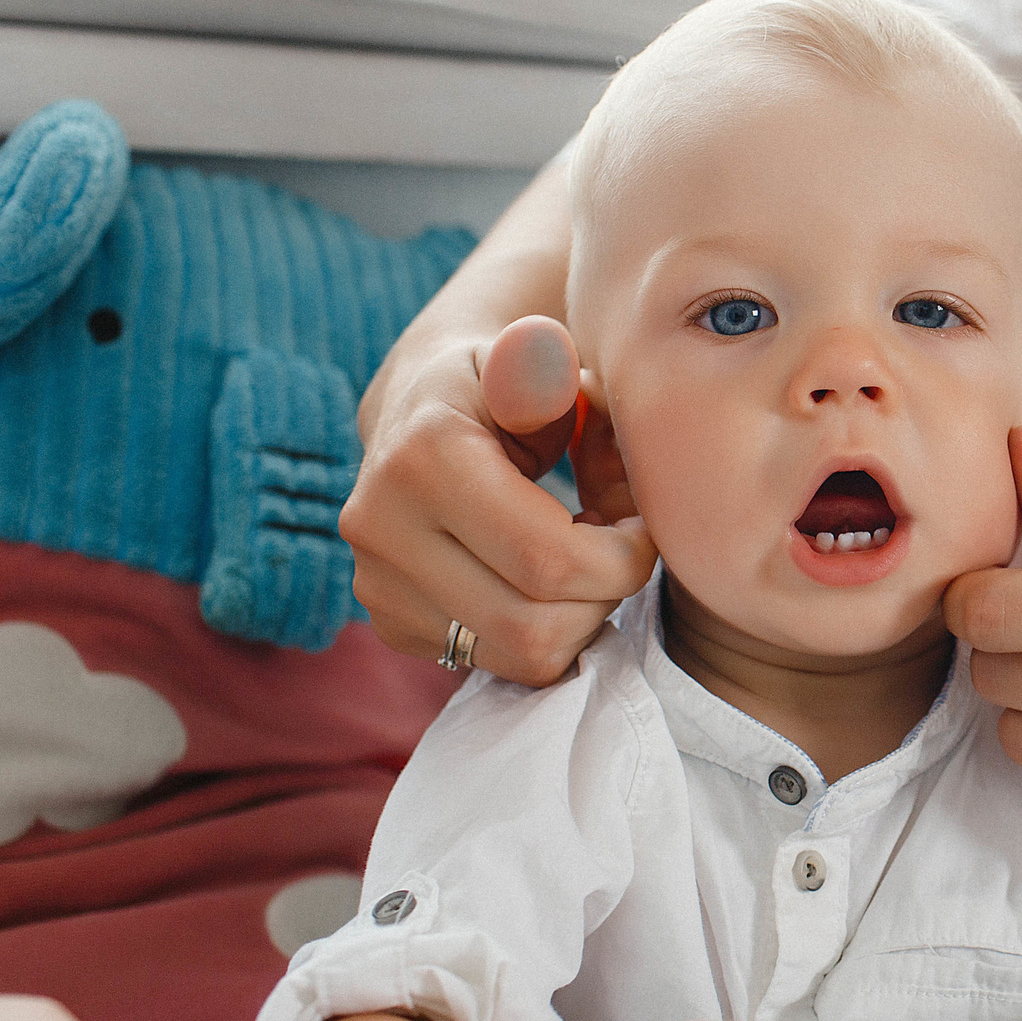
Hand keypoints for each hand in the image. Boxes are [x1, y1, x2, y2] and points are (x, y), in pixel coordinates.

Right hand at [344, 314, 655, 685]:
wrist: (420, 414)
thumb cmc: (505, 385)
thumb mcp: (531, 357)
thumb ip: (545, 364)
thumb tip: (556, 372)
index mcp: (422, 458)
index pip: (549, 560)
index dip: (623, 559)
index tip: (643, 527)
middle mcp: (382, 529)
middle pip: (537, 623)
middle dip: (606, 594)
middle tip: (623, 547)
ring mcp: (378, 587)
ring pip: (523, 655)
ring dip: (581, 618)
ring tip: (588, 561)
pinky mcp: (392, 626)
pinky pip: (499, 663)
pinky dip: (546, 632)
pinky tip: (548, 582)